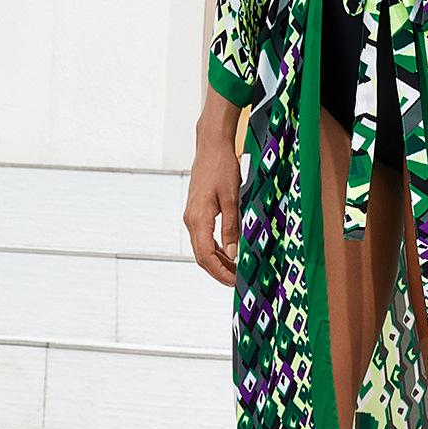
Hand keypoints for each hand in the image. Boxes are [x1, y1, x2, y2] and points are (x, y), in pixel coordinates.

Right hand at [185, 97, 242, 285]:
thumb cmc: (223, 168)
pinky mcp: (196, 212)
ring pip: (202, 247)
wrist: (211, 146)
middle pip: (201, 256)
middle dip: (218, 271)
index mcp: (198, 218)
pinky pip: (203, 237)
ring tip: (236, 270)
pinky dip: (215, 248)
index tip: (235, 282)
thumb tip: (233, 254)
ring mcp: (191, 216)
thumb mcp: (233, 199)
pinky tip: (229, 252)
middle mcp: (190, 220)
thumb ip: (232, 227)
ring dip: (217, 261)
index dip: (220, 272)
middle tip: (237, 281)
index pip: (205, 256)